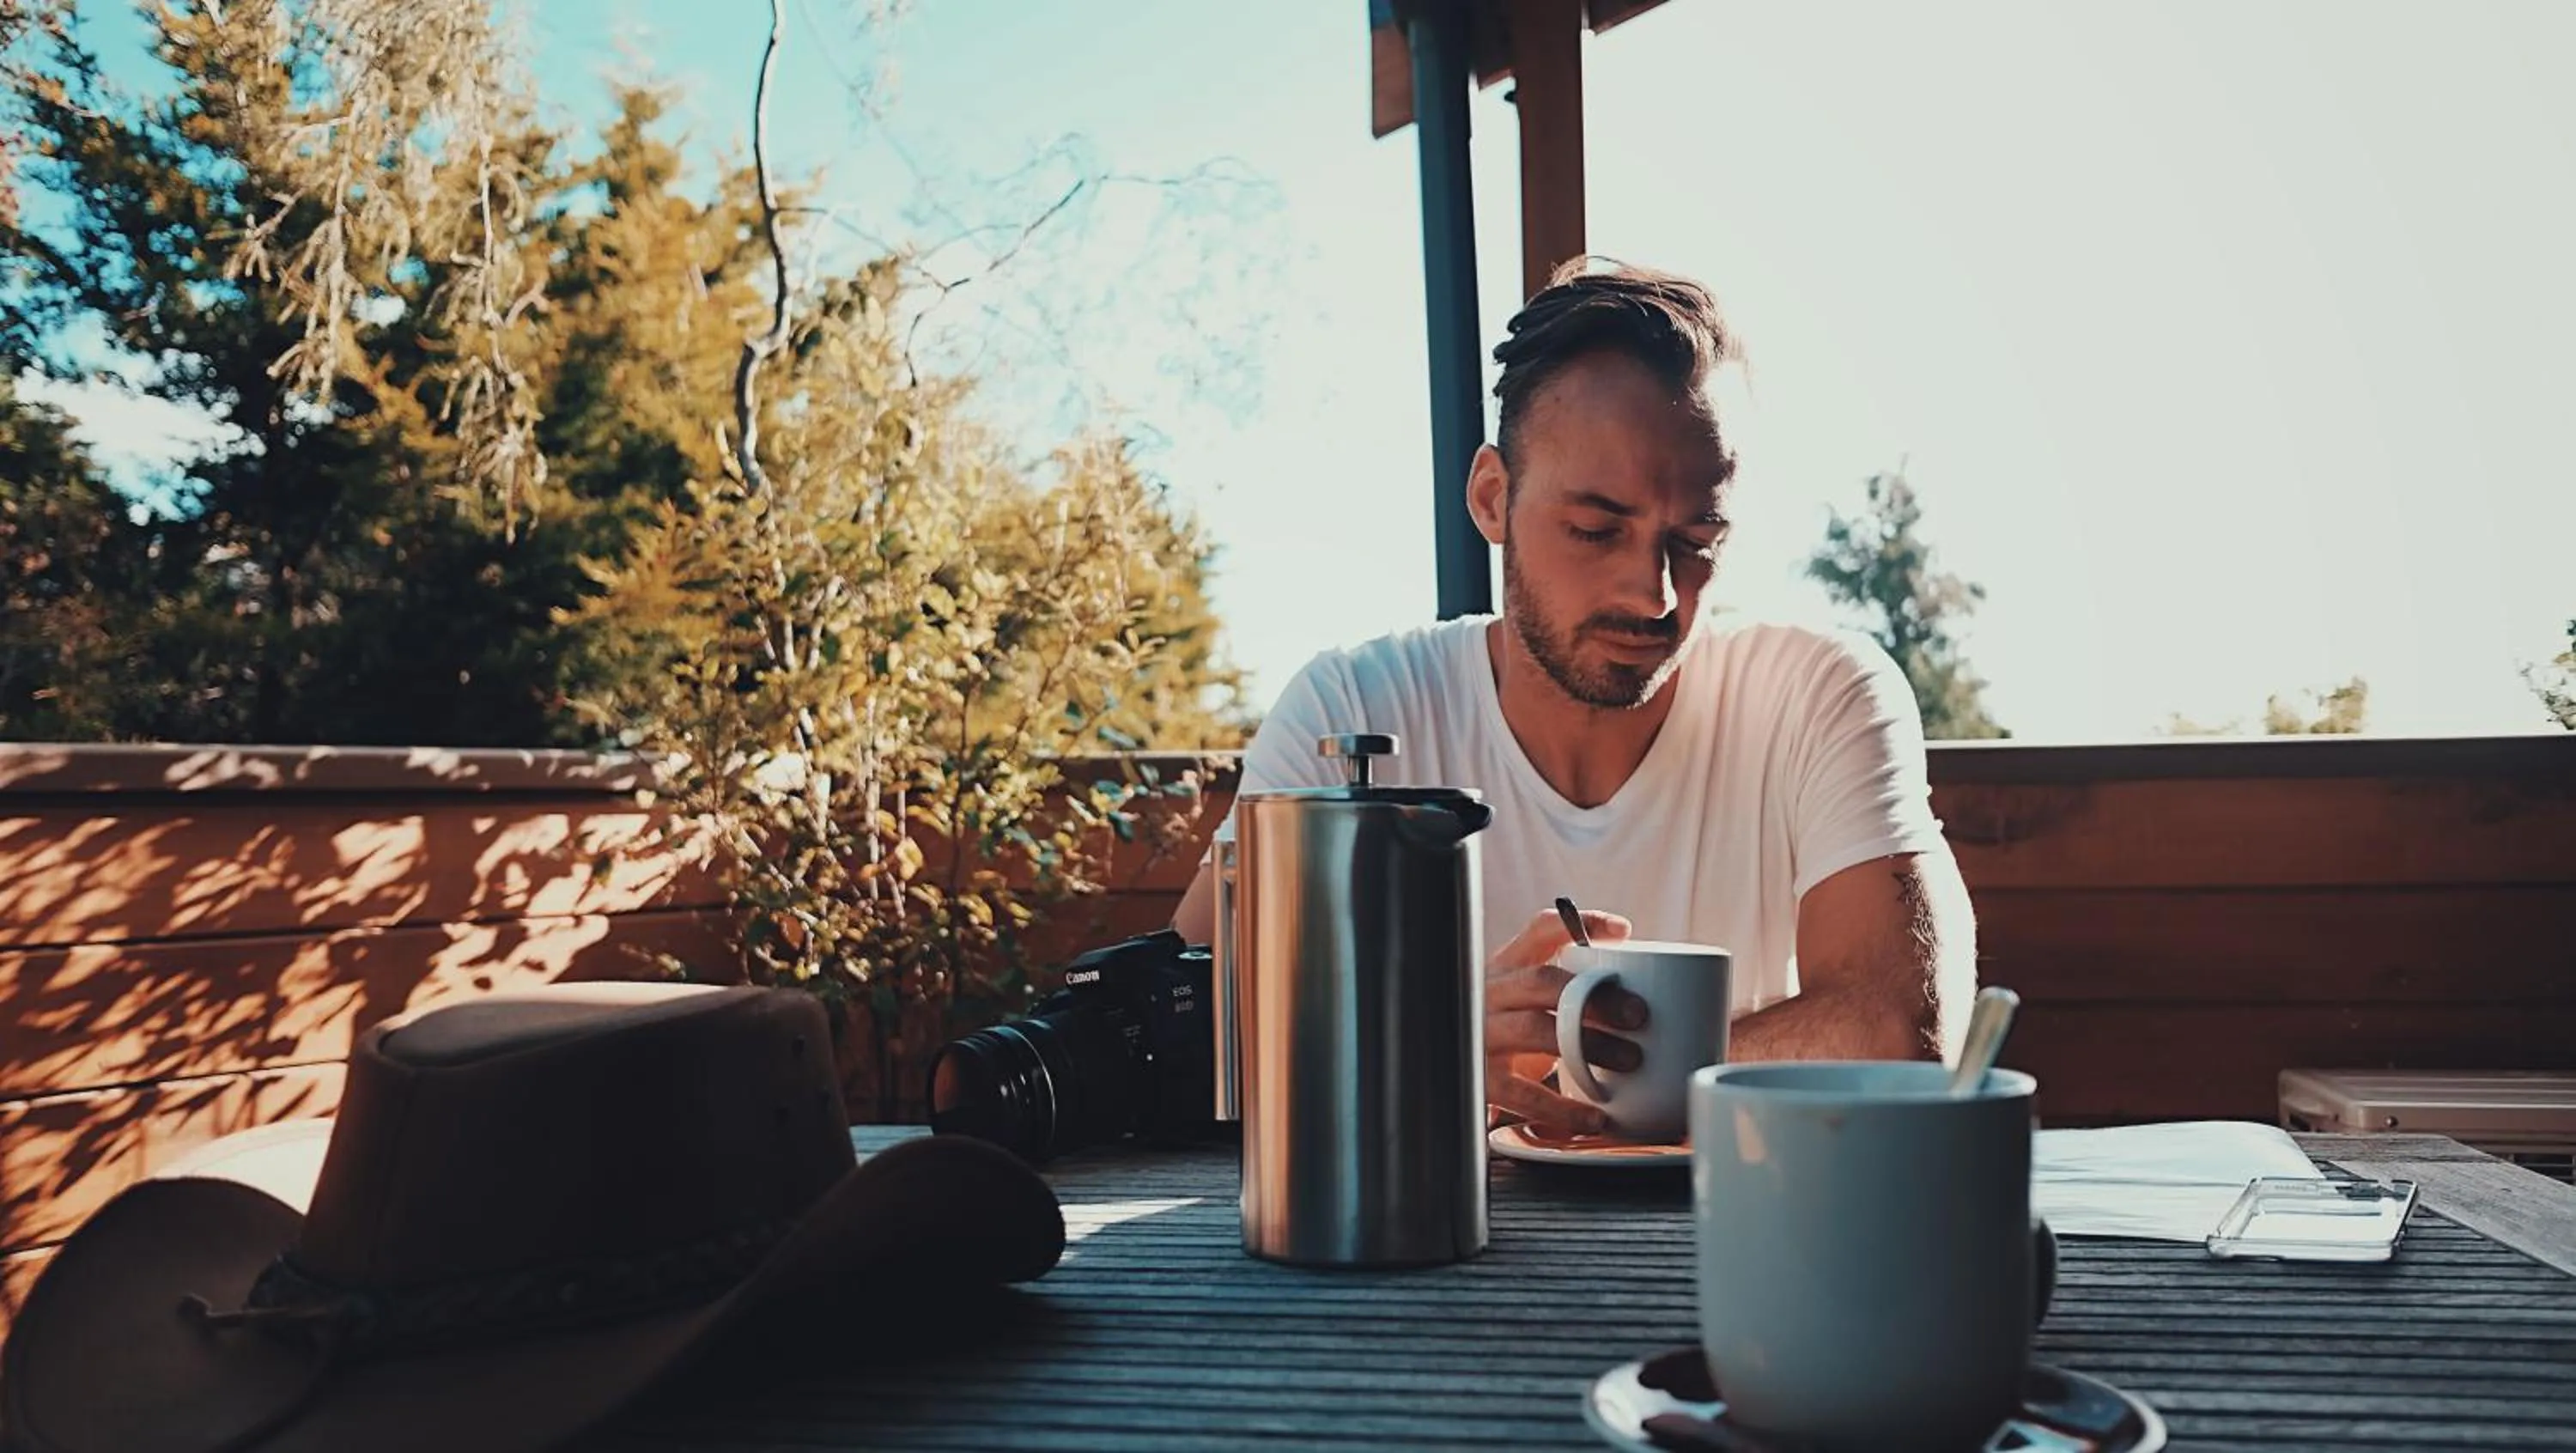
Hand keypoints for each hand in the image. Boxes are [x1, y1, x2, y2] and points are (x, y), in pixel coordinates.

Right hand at [1485, 907, 1650, 1134]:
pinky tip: (1596, 1116)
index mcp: (1506, 967)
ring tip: (1630, 1060)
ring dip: (1588, 1044)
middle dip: (1595, 995)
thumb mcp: (1526, 1002)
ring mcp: (1482, 1035)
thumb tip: (1637, 987)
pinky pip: (1525, 1094)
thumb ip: (1568, 988)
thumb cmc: (1506, 1035)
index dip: (1580, 924)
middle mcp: (1490, 994)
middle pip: (1542, 980)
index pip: (1540, 930)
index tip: (1621, 932)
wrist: (1451, 1074)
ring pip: (1535, 1030)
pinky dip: (1565, 1108)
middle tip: (1638, 1014)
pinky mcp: (1482, 1079)